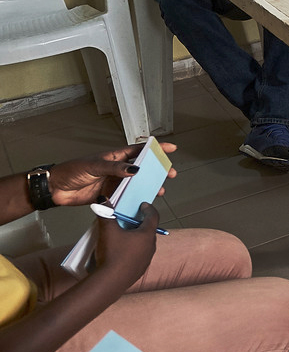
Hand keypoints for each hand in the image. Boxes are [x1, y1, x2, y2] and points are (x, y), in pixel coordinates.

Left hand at [49, 142, 177, 206]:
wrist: (55, 189)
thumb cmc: (73, 171)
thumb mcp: (95, 165)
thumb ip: (115, 168)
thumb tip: (136, 170)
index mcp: (115, 157)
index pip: (138, 150)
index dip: (155, 149)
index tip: (170, 149)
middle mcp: (117, 169)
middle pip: (142, 169)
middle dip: (157, 170)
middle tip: (170, 174)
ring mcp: (113, 183)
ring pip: (136, 184)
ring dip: (148, 187)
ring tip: (160, 191)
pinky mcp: (108, 196)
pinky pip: (125, 197)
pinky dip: (135, 199)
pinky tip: (142, 202)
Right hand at [94, 203, 158, 287]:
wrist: (109, 283)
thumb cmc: (111, 254)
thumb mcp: (107, 230)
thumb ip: (105, 212)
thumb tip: (102, 199)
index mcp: (147, 235)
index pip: (153, 216)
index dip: (148, 208)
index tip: (143, 205)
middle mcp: (151, 247)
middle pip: (148, 230)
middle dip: (140, 224)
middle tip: (130, 220)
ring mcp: (146, 260)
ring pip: (144, 245)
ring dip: (136, 239)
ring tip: (124, 236)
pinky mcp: (140, 271)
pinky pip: (138, 257)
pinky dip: (132, 252)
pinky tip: (121, 253)